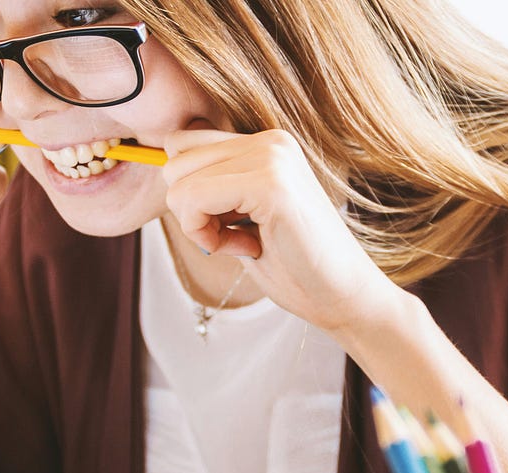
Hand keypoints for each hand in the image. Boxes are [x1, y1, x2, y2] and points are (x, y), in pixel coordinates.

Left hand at [161, 128, 407, 333]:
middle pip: (174, 160)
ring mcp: (273, 157)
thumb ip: (213, 187)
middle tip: (233, 237)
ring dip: (198, 224)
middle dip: (190, 209)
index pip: (183, 144)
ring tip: (243, 242)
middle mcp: (270, 140)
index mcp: (266, 143)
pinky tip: (244, 248)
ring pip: (178, 181)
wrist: (344, 297)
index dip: (190, 193)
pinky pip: (193, 199)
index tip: (226, 225)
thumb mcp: (243, 216)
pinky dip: (204, 234)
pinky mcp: (271, 184)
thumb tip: (163, 166)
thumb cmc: (293, 265)